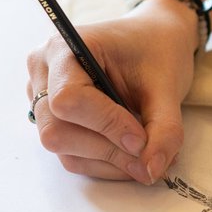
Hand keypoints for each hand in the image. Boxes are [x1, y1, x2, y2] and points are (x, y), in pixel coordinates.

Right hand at [26, 0, 198, 184]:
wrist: (156, 41)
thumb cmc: (157, 52)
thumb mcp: (168, 86)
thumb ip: (163, 128)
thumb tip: (152, 170)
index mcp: (65, 48)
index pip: (69, 99)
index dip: (106, 125)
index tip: (142, 140)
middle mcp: (44, 71)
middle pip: (57, 130)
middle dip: (107, 150)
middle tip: (149, 155)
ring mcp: (44, 98)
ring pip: (63, 149)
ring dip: (109, 161)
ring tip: (148, 155)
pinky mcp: (55, 120)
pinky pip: (72, 155)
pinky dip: (105, 163)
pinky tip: (132, 155)